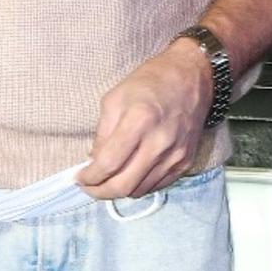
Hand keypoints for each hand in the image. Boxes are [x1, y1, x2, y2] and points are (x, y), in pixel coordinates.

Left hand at [79, 40, 212, 199]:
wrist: (191, 78)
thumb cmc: (150, 83)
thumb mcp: (115, 98)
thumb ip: (102, 133)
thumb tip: (94, 161)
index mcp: (139, 121)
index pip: (108, 163)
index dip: (90, 177)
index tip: (80, 178)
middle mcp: (159, 142)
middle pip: (124, 185)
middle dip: (100, 192)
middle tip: (89, 188)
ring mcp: (175, 155)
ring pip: (139, 190)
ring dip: (118, 191)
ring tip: (106, 182)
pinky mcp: (185, 162)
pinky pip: (156, 186)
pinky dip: (138, 186)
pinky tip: (129, 176)